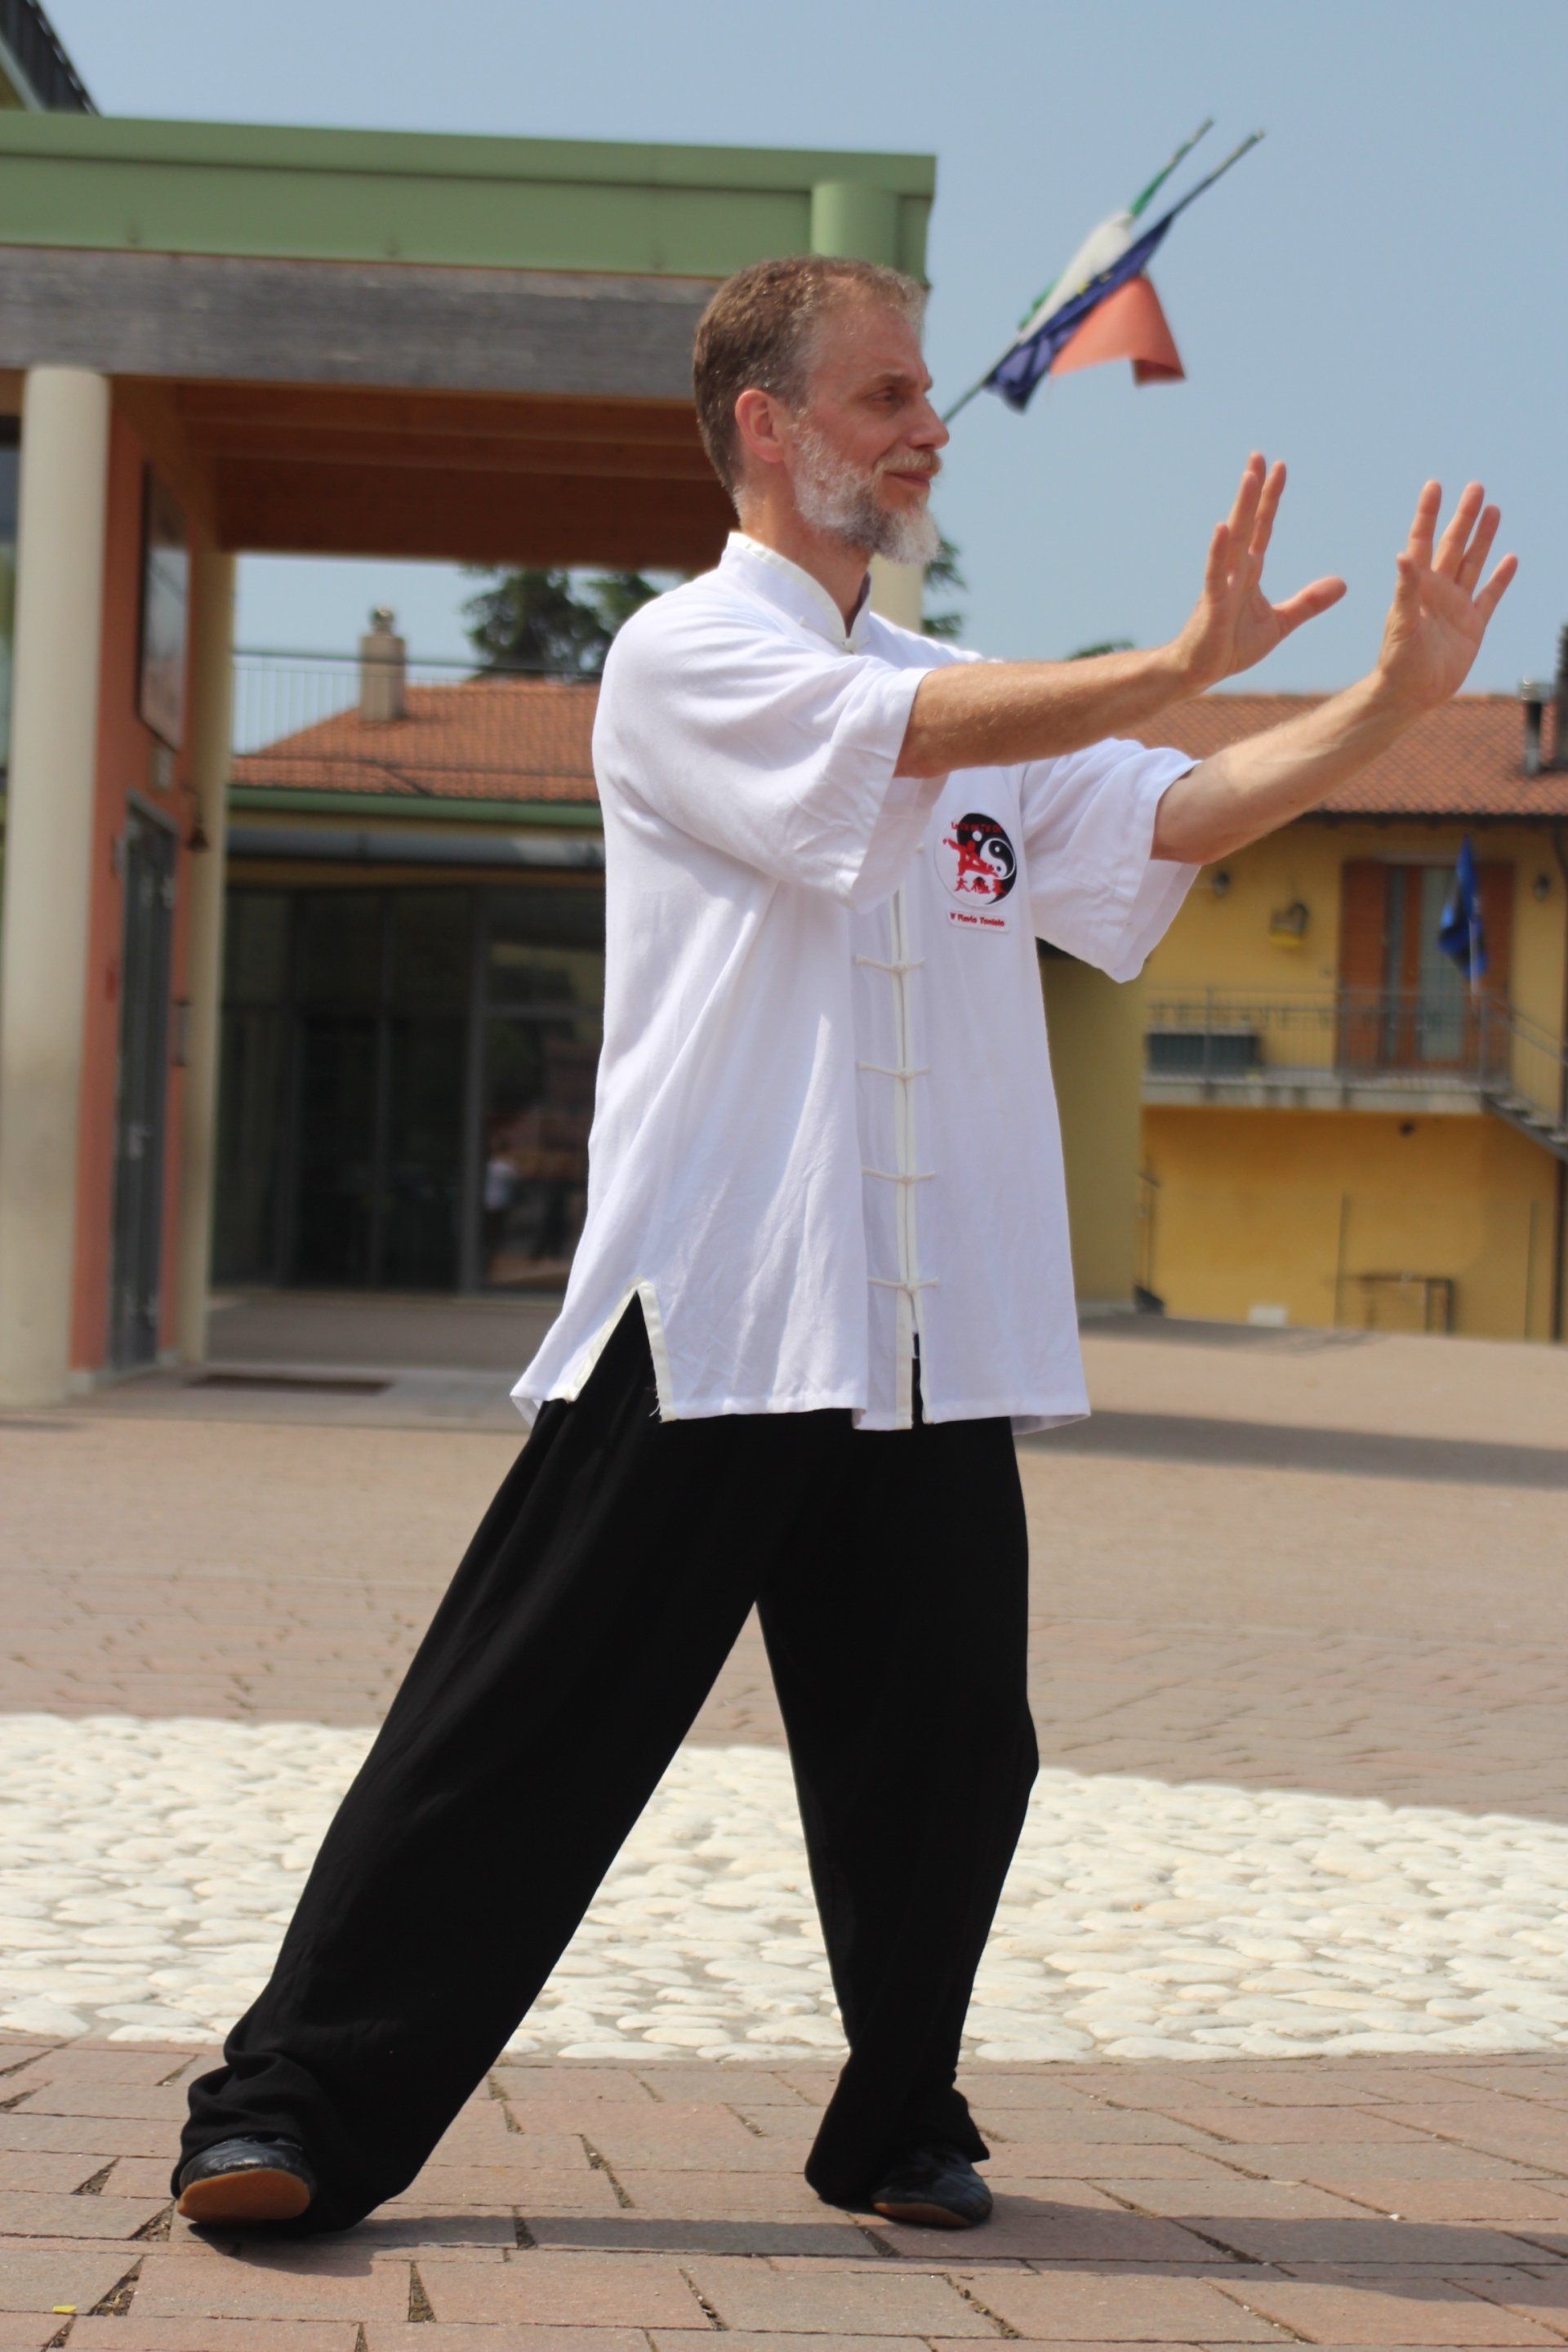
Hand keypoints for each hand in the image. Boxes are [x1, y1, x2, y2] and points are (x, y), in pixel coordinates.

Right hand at [1173, 454, 1346, 691]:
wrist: (1198, 672)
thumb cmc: (1230, 647)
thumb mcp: (1279, 624)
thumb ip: (1308, 603)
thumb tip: (1342, 584)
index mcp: (1249, 572)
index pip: (1263, 527)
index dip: (1271, 498)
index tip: (1280, 467)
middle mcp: (1234, 570)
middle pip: (1247, 522)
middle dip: (1253, 489)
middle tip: (1259, 455)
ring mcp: (1222, 584)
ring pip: (1233, 539)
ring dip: (1241, 506)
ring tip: (1248, 476)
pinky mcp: (1211, 604)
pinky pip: (1216, 573)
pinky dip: (1219, 550)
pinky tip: (1222, 527)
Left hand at [1374, 482, 1516, 717]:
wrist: (1411, 695)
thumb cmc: (1398, 661)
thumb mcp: (1402, 623)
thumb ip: (1405, 589)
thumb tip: (1403, 555)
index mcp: (1417, 586)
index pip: (1422, 541)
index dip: (1428, 514)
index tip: (1434, 486)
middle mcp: (1437, 591)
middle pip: (1453, 545)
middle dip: (1464, 517)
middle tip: (1476, 487)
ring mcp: (1456, 607)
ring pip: (1473, 563)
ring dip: (1483, 538)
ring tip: (1493, 509)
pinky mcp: (1473, 626)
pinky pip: (1490, 596)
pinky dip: (1500, 578)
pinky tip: (1510, 559)